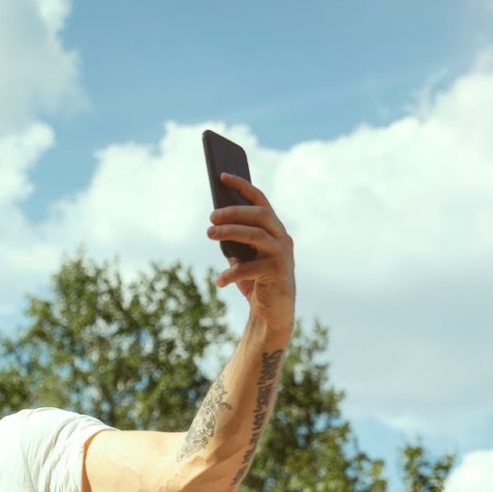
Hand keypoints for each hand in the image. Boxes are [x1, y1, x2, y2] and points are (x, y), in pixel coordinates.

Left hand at [209, 173, 295, 328]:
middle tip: (211, 217)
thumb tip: (216, 223)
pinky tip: (219, 281)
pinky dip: (232, 272)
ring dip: (230, 232)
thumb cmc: (256, 282)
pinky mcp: (279, 274)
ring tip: (209, 234)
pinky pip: (251, 268)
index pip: (260, 200)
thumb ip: (235, 241)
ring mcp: (283, 255)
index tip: (221, 176)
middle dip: (234, 212)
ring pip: (256, 235)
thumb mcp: (243, 258)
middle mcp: (282, 238)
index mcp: (275, 230)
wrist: (272, 315)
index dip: (242, 186)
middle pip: (259, 215)